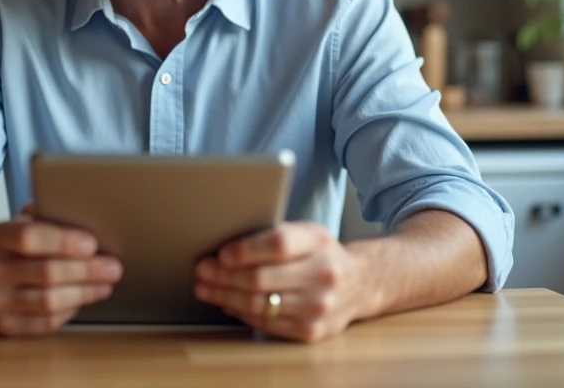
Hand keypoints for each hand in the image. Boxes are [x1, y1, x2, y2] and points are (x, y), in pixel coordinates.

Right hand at [0, 205, 121, 336]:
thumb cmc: (13, 243)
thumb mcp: (23, 221)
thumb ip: (49, 217)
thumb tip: (90, 220)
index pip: (28, 238)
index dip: (63, 241)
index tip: (93, 244)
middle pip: (45, 273)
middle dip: (86, 271)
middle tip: (114, 267)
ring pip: (49, 301)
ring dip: (84, 293)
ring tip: (106, 284)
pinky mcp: (3, 326)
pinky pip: (45, 322)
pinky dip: (70, 310)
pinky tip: (84, 298)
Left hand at [193, 222, 371, 342]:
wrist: (360, 282)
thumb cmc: (321, 253)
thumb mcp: (305, 232)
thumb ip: (272, 235)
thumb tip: (225, 250)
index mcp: (318, 242)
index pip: (278, 245)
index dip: (246, 250)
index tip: (221, 253)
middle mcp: (323, 274)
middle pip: (262, 279)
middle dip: (224, 276)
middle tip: (202, 271)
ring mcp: (319, 306)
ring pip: (261, 305)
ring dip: (226, 297)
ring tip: (206, 288)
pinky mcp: (313, 331)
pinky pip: (268, 324)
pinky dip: (243, 313)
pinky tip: (228, 304)